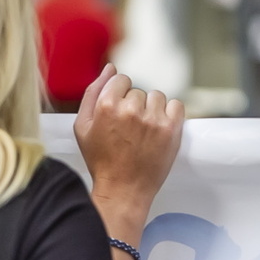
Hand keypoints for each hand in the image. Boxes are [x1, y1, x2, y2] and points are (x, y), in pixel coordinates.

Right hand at [75, 70, 185, 245]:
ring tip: (144, 131)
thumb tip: (110, 68)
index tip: (120, 113)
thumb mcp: (83, 126)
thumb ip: (93, 93)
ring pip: (157, 97)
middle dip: (135, 105)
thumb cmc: (101, 160)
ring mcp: (153, 119)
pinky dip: (171, 114)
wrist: (123, 190)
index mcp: (106, 105)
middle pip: (139, 91)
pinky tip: (160, 129)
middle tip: (130, 129)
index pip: (121, 79)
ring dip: (152, 109)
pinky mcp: (171, 130)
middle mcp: (130, 109)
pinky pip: (176, 105)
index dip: (120, 95)